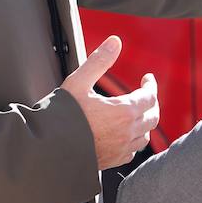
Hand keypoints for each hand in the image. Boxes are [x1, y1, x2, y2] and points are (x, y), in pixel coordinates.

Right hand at [62, 35, 158, 168]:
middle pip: (153, 117)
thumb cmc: (62, 114)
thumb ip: (99, 60)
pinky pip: (132, 152)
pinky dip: (134, 141)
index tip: (147, 79)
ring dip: (145, 123)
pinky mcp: (113, 161)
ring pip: (145, 136)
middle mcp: (127, 132)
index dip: (150, 86)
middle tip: (146, 95)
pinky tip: (125, 136)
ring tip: (137, 115)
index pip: (149, 97)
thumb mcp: (79, 81)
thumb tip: (115, 41)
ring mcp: (121, 149)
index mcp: (123, 111)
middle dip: (152, 104)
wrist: (48, 147)